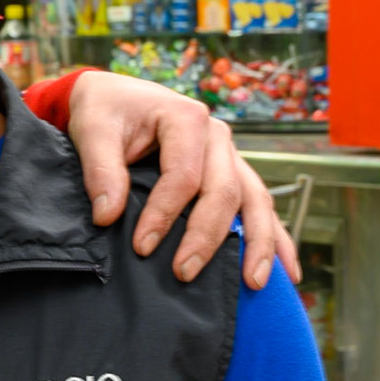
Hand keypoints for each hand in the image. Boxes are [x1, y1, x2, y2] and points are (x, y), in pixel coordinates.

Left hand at [66, 72, 298, 289]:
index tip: (141, 246)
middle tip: (185, 272)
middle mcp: (217, 136)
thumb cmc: (106, 111)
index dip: (163, 214)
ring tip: (254, 283)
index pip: (183, 176)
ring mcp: (229, 155)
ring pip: (254, 200)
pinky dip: (275, 237)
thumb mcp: (93, 131)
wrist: (116, 97)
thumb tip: (108, 216)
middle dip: (207, 237)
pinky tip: (286, 271)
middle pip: (225, 191)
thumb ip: (100, 170)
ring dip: (259, 243)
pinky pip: (258, 205)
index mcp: (186, 118)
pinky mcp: (231, 172)